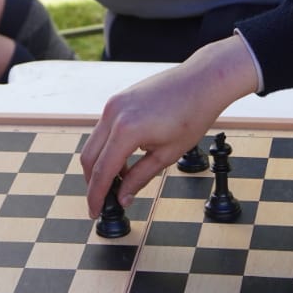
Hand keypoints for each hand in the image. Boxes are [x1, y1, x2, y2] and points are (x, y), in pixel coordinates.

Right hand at [80, 35, 260, 215]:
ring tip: (118, 182)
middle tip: (104, 201)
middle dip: (93, 182)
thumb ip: (139, 177)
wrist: (202, 81)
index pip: (102, 171)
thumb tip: (122, 197)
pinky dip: (107, 147)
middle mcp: (113, 114)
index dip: (96, 195)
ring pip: (94, 143)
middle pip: (89, 157)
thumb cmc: (192, 114)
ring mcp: (113, 104)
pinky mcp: (117, 99)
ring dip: (100, 164)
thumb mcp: (167, 154)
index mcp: (126, 130)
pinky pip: (103, 129)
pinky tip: (124, 160)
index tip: (95, 212)